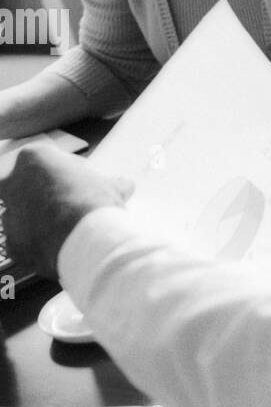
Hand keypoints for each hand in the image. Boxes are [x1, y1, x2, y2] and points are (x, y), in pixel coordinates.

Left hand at [0, 146, 132, 278]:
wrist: (88, 240)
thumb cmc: (94, 204)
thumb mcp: (110, 186)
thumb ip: (110, 183)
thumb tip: (124, 185)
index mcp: (33, 158)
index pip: (45, 161)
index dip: (66, 174)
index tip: (80, 184)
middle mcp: (14, 183)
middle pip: (22, 186)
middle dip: (39, 195)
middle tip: (65, 205)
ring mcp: (9, 214)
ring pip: (21, 216)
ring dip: (38, 221)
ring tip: (65, 230)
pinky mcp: (12, 243)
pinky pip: (23, 243)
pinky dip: (38, 246)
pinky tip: (58, 248)